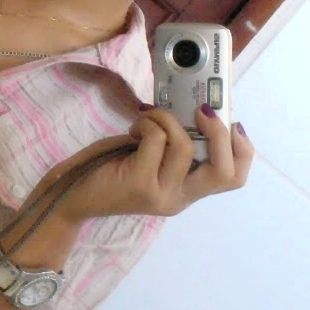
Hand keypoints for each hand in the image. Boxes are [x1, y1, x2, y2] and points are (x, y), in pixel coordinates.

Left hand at [47, 106, 253, 223]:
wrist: (68, 195)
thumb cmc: (108, 169)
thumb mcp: (150, 158)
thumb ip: (174, 144)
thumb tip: (194, 109)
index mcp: (186, 193)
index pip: (232, 178)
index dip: (241, 148)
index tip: (230, 121)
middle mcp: (178, 199)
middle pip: (225, 172)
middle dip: (219, 132)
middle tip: (200, 111)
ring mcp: (161, 194)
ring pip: (184, 144)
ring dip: (164, 118)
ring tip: (145, 119)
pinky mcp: (140, 183)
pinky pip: (156, 139)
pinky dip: (147, 123)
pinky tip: (132, 129)